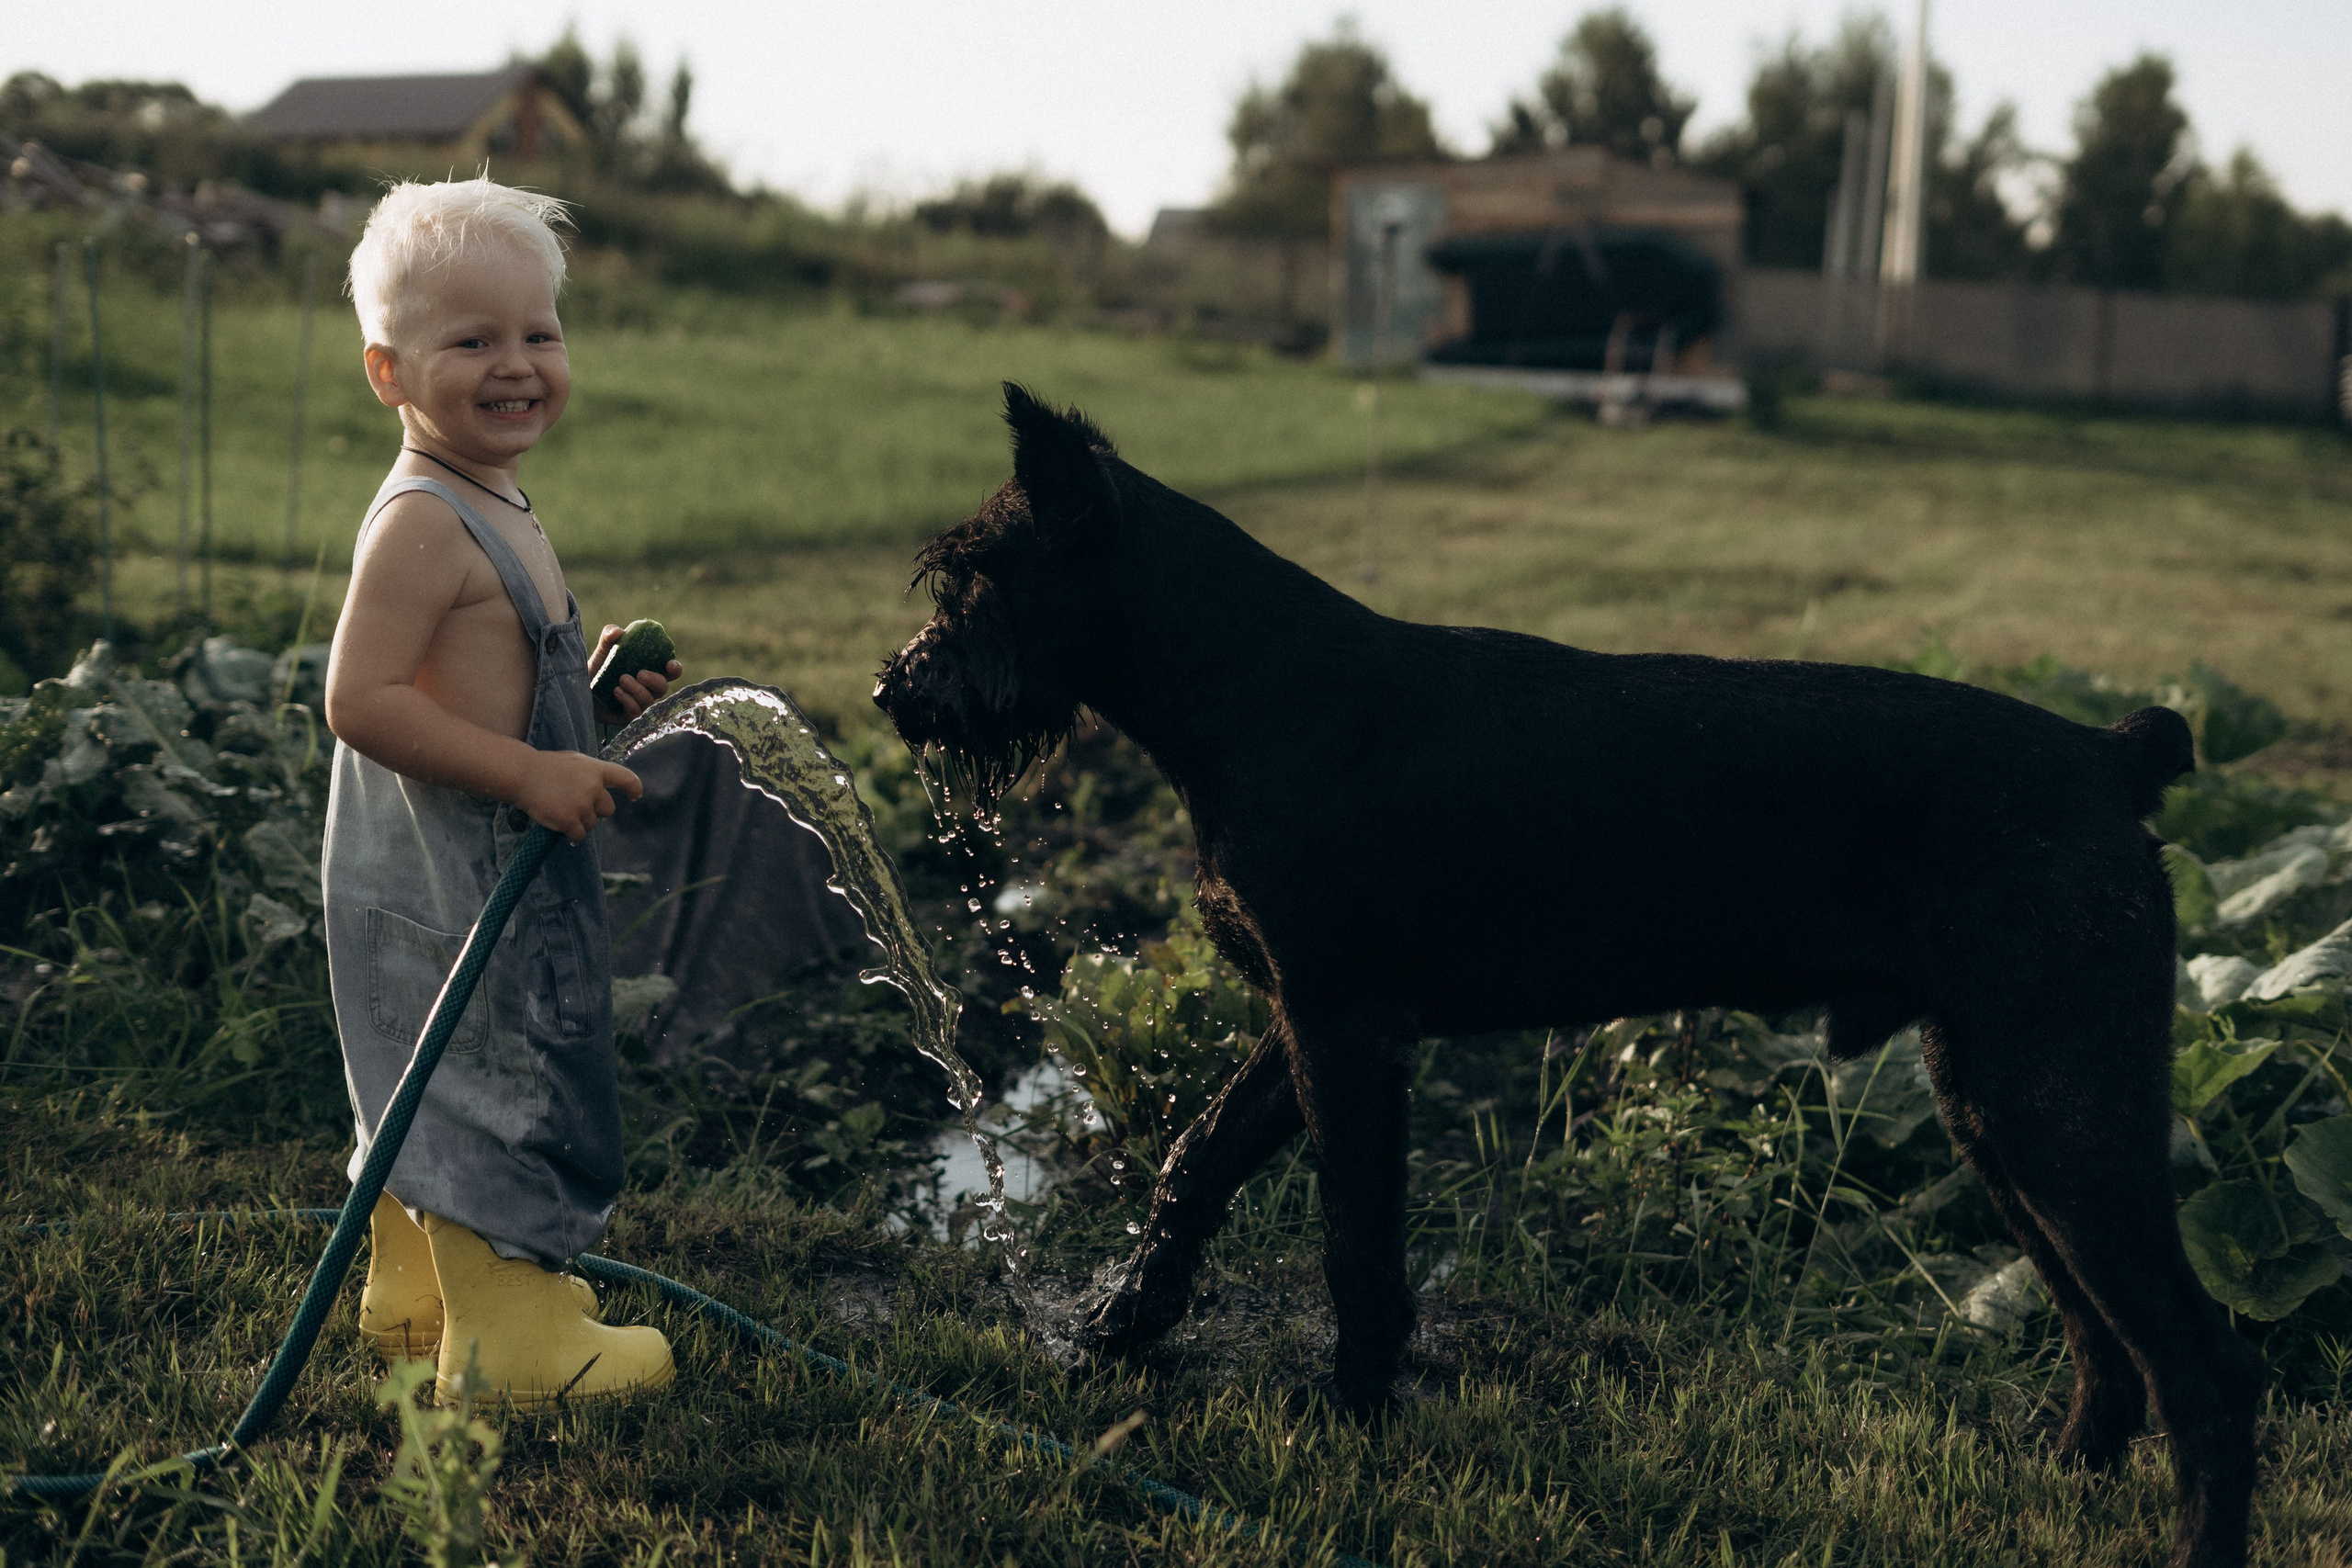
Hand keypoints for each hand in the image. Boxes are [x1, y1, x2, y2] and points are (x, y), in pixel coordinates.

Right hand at [515, 750, 642, 842]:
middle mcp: (593, 787)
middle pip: (608, 809)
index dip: (633, 788)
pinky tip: (563, 831)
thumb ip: (590, 773)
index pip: (625, 778)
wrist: (522, 774)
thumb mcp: (573, 762)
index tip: (635, 796)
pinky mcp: (569, 820)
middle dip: (595, 811)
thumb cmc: (544, 767)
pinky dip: (572, 836)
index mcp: (595, 769)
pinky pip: (579, 836)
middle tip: (575, 806)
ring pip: (591, 824)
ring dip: (579, 822)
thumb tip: (602, 787)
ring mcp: (582, 804)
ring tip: (561, 811)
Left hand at [591, 623, 683, 723]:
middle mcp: (648, 689)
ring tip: (621, 679)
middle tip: (640, 673)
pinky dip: (628, 700)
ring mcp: (639, 704)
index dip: (675, 669)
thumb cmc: (598, 668)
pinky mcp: (628, 716)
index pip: (670, 672)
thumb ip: (609, 635)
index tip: (670, 664)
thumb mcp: (603, 649)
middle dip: (655, 680)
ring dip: (637, 690)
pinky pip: (636, 712)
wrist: (580, 687)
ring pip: (649, 701)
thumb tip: (618, 631)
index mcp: (650, 671)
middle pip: (663, 688)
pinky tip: (616, 691)